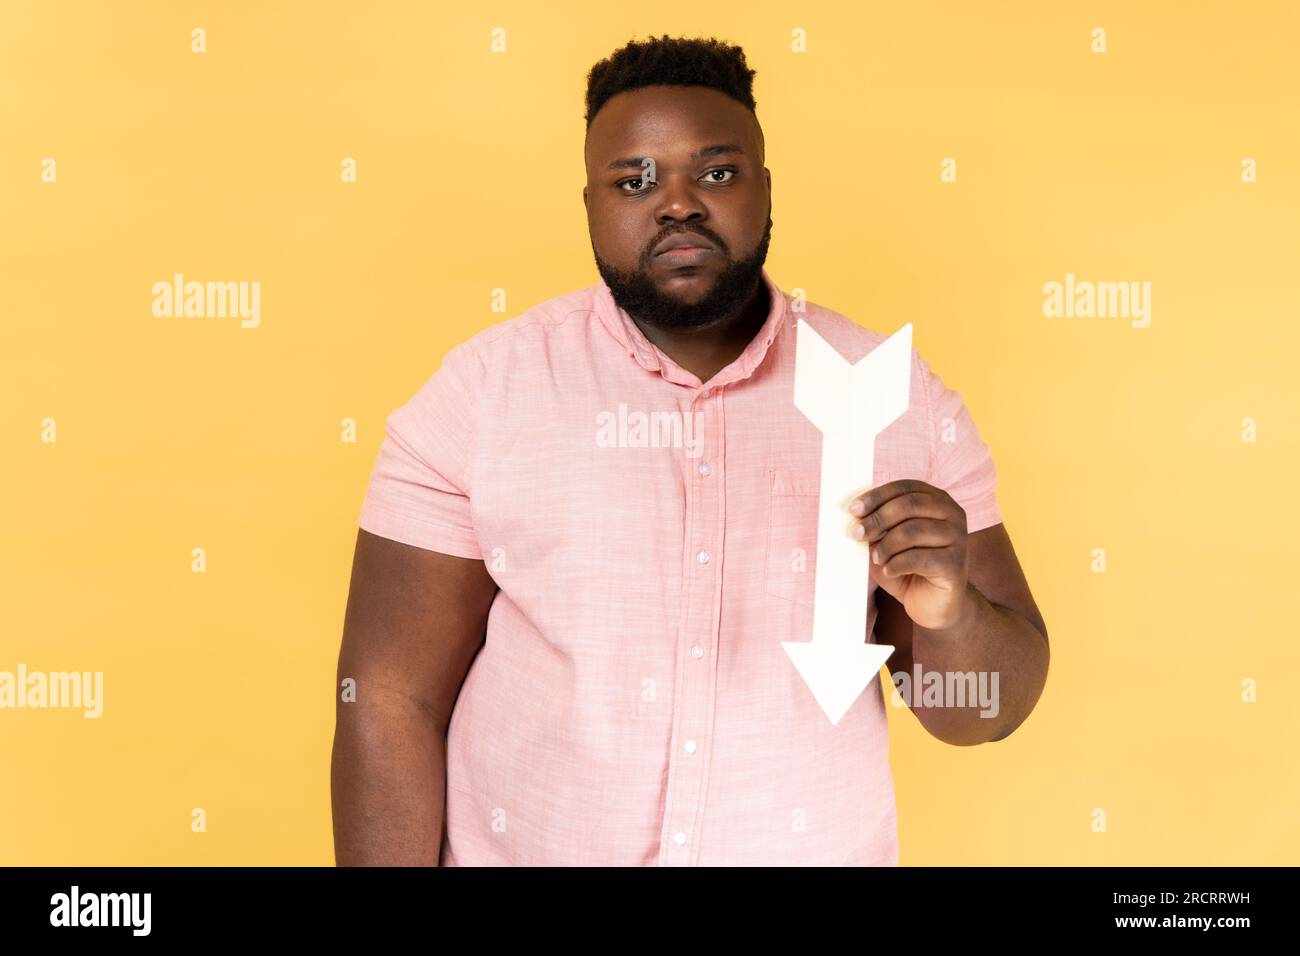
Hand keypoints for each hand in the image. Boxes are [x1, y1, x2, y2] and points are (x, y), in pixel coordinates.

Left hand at [849, 478, 971, 630]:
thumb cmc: (908, 568)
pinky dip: (896, 564)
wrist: (932, 604)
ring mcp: (958, 539)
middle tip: (858, 534)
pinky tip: (889, 571)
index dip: (877, 496)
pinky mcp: (955, 564)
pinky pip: (918, 558)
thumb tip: (856, 516)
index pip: (905, 487)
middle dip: (878, 518)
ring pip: (912, 530)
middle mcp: (952, 515)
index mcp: (937, 501)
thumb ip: (877, 526)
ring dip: (886, 545)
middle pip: (909, 504)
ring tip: (878, 558)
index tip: (854, 509)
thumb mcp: (888, 541)